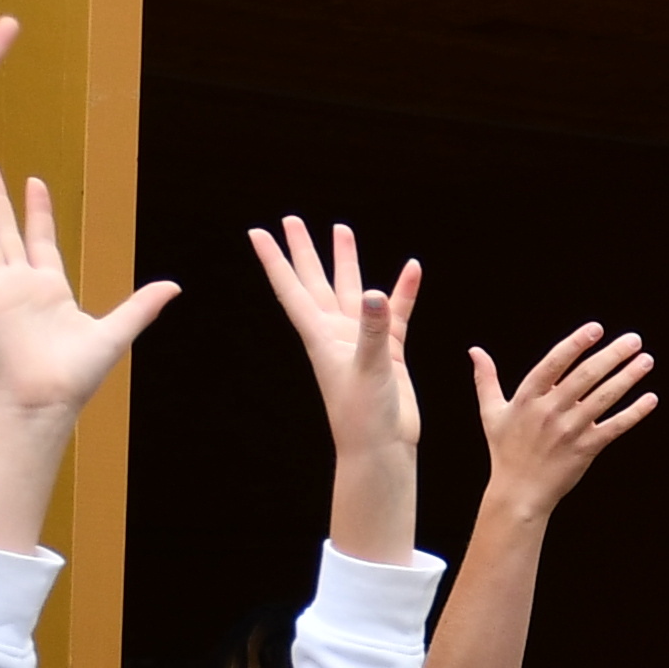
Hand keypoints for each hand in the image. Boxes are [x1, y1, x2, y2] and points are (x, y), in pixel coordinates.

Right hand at [0, 164, 175, 421]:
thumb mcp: (116, 332)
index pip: (40, 240)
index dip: (37, 212)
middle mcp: (22, 285)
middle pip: (7, 231)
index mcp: (50, 290)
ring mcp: (1, 289)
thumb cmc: (76, 376)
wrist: (47, 400)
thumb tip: (173, 287)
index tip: (34, 183)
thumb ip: (141, 306)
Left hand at [245, 218, 423, 481]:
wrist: (382, 447)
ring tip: (342, 230)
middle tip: (291, 220)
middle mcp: (337, 333)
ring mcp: (361, 340)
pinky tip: (411, 270)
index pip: (292, 289)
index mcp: (321, 336)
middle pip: (316, 281)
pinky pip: (395, 313)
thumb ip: (372, 329)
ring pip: (352, 290)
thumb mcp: (369, 369)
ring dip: (347, 262)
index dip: (274, 260)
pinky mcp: (387, 351)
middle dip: (304, 251)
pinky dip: (402, 292)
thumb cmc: (364, 415)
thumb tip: (375, 292)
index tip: (258, 233)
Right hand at [472, 321, 656, 520]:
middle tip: (634, 339)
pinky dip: (634, 413)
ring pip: (604, 398)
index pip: (554, 363)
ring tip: (646, 361)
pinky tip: (650, 398)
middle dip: (612, 355)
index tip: (596, 328)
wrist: (519, 492)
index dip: (576, 344)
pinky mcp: (586, 449)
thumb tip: (475, 351)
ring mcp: (569, 430)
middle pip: (586, 376)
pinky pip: (614, 427)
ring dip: (627, 377)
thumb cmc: (505, 450)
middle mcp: (550, 411)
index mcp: (528, 398)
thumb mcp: (492, 412)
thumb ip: (486, 379)